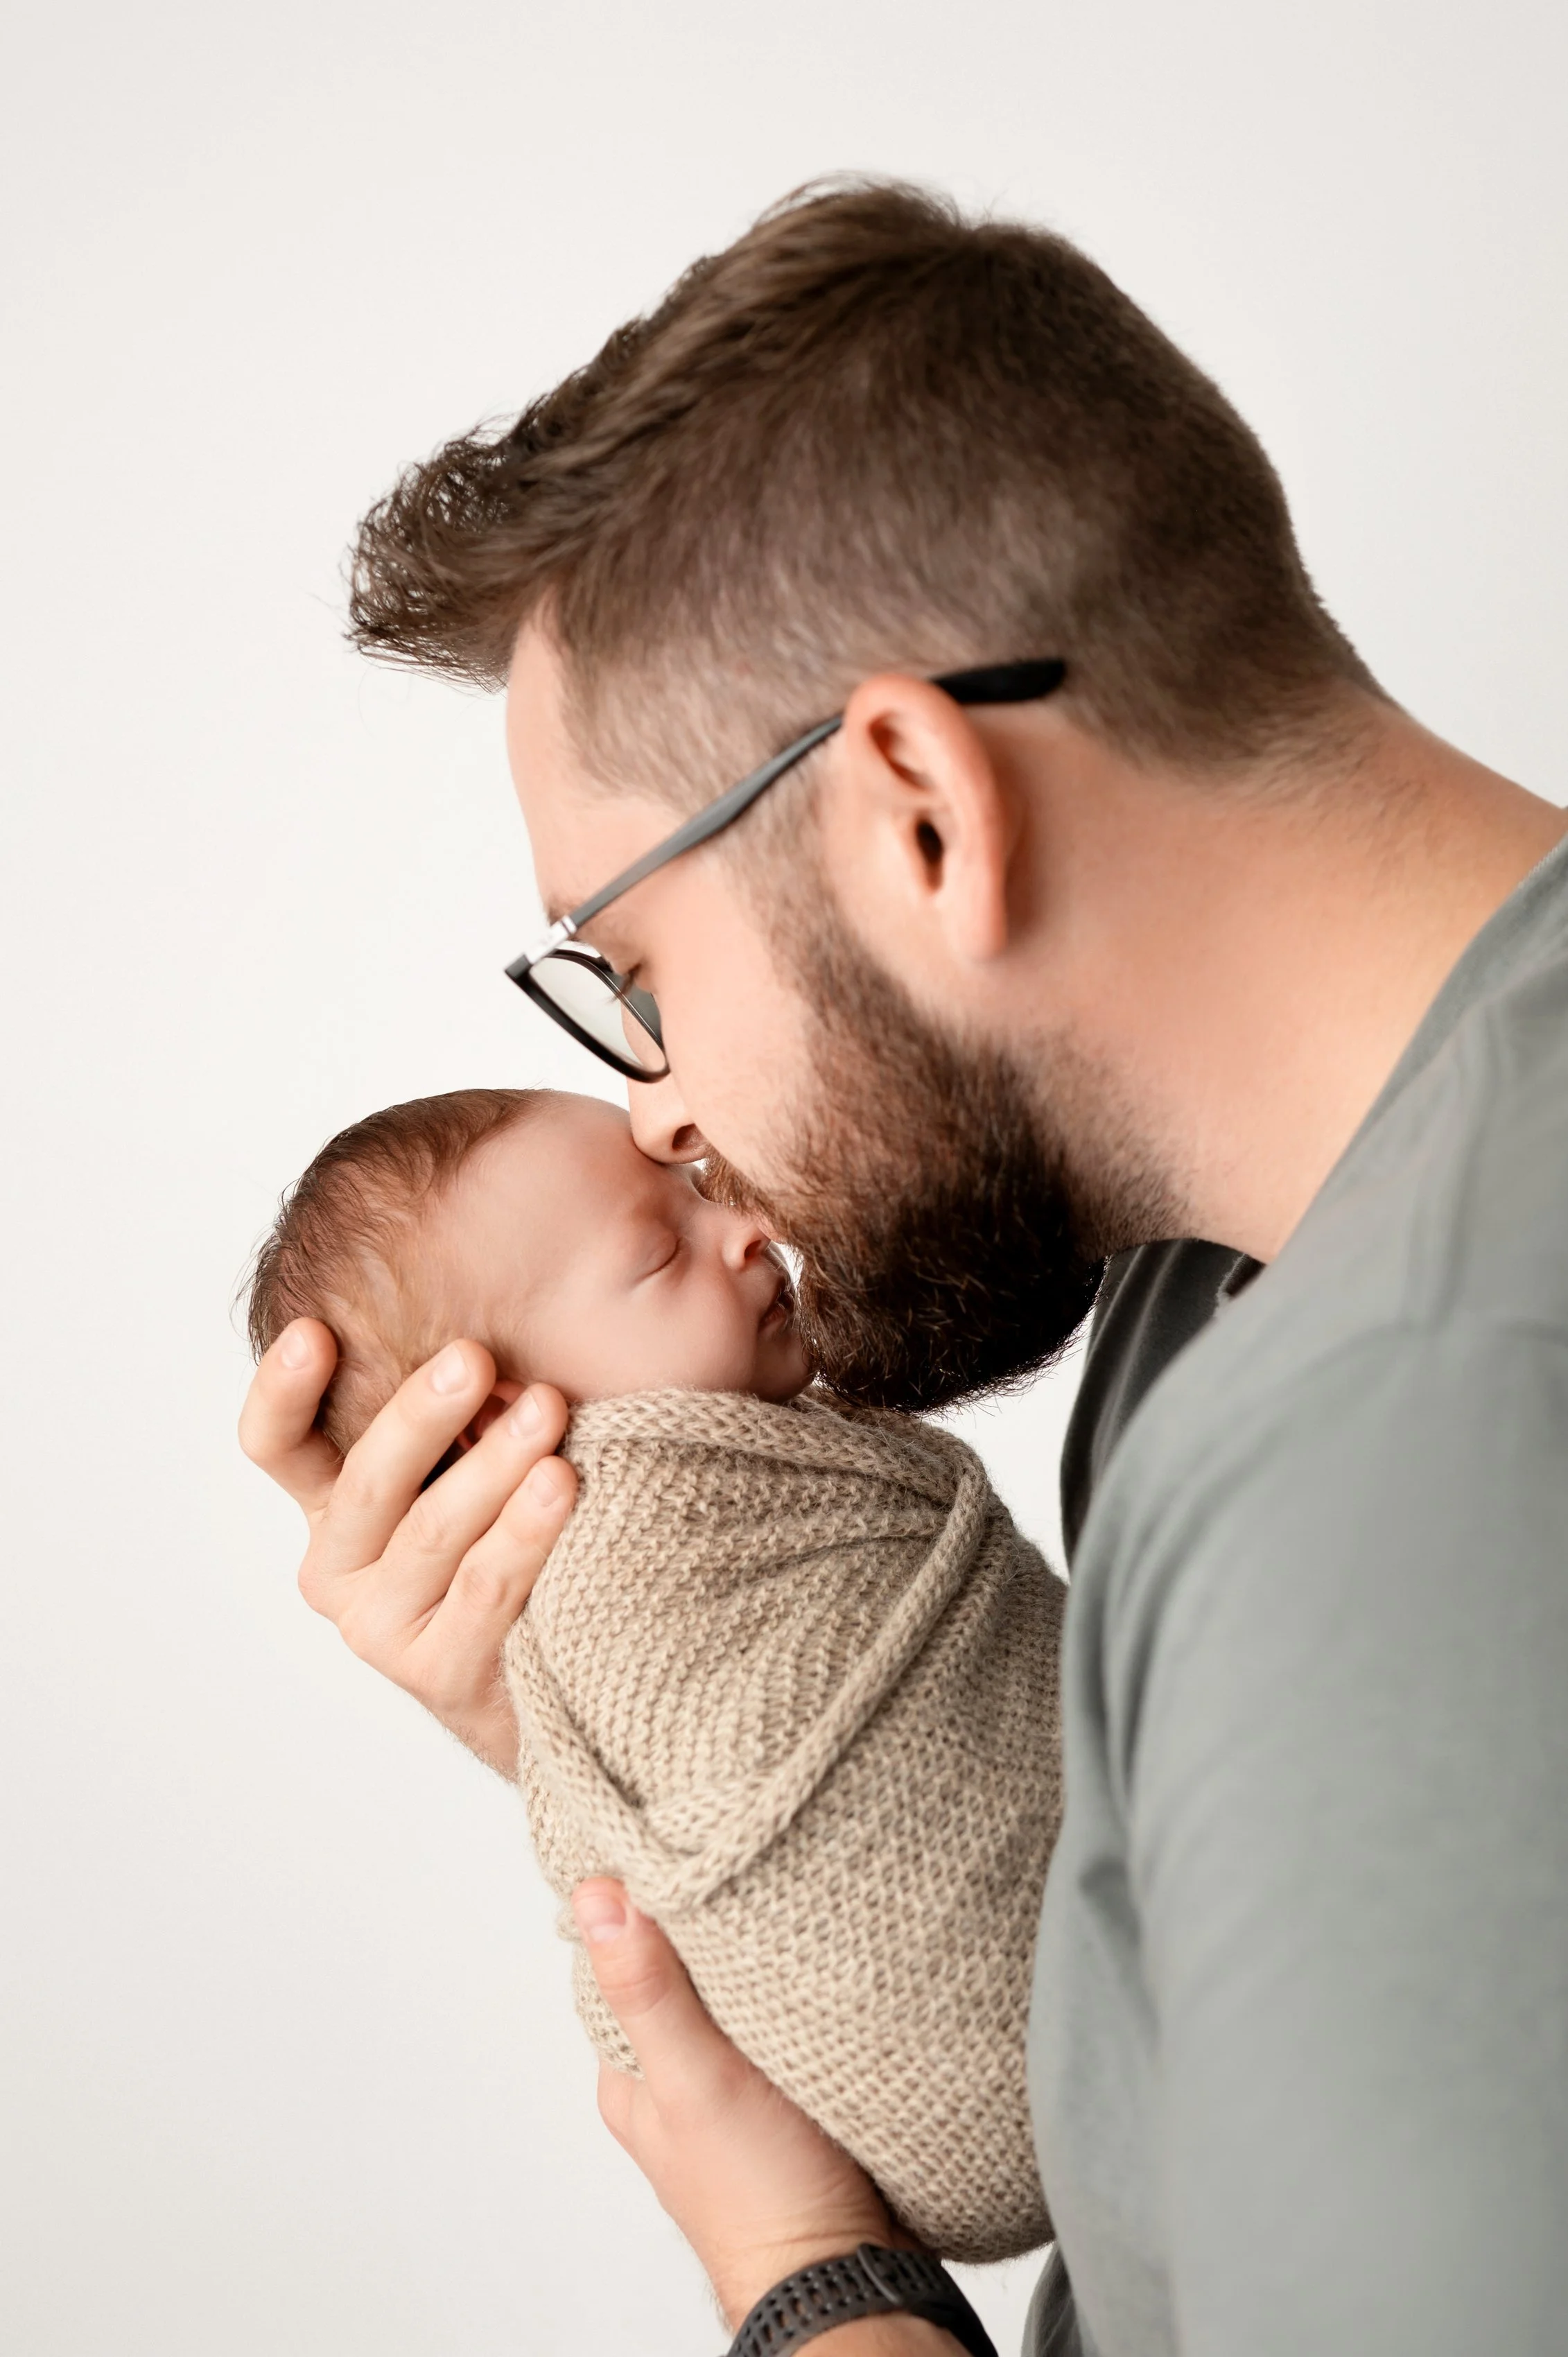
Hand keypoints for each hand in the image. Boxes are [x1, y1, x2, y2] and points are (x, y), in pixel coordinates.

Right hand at [238, 1317, 576, 1771]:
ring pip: (431, 1533)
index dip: (283, 1391)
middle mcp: (340, 1566)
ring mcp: (381, 1627)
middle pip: (366, 1481)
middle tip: (473, 1356)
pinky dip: (524, 1535)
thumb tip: (492, 1308)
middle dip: (421, 1414)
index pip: (278, 1445)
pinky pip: (483, 1590)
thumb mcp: (470, 1461)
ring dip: (492, 1467)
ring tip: (547, 1411)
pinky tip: (563, 1487)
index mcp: (334, 1505)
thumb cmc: (512, 1536)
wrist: (554, 1672)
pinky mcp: (436, 1673)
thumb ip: (464, 1400)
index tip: (313, 1331)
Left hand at [573, 1882, 958, 2350]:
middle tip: (743, 1879)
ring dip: (754, 1964)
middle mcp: (672, 2081)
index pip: (619, 1960)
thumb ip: (649, 1991)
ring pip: (729, 1999)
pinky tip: (816, 1978)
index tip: (677, 1853)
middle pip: (676, 1975)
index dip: (644, 1904)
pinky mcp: (782, 2100)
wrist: (845, 2273)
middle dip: (705, 1929)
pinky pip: (775, 2026)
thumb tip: (596, 1898)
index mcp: (631, 2074)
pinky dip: (790, 1998)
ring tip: (785, 1920)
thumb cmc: (763, 2195)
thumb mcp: (696, 2078)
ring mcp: (727, 2093)